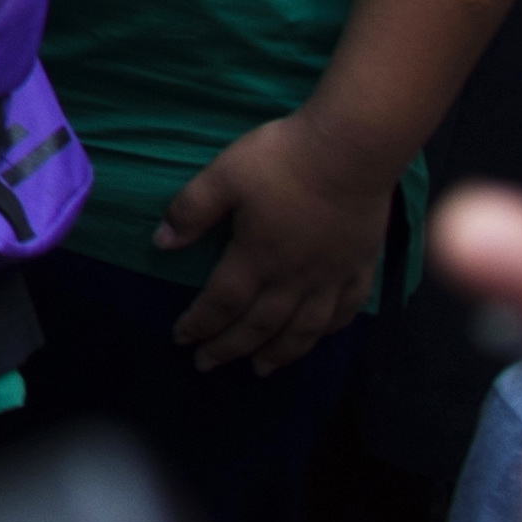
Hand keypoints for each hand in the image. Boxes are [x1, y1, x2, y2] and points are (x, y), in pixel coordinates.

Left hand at [154, 107, 400, 372]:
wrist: (352, 150)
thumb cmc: (282, 159)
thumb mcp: (223, 175)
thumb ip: (191, 210)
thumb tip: (160, 243)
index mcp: (256, 257)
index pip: (222, 302)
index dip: (199, 324)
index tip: (181, 339)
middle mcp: (294, 277)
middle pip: (259, 325)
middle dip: (229, 348)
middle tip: (208, 366)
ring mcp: (332, 275)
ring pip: (304, 329)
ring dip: (279, 353)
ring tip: (261, 370)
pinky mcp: (360, 265)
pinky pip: (346, 309)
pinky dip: (329, 330)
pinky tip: (320, 336)